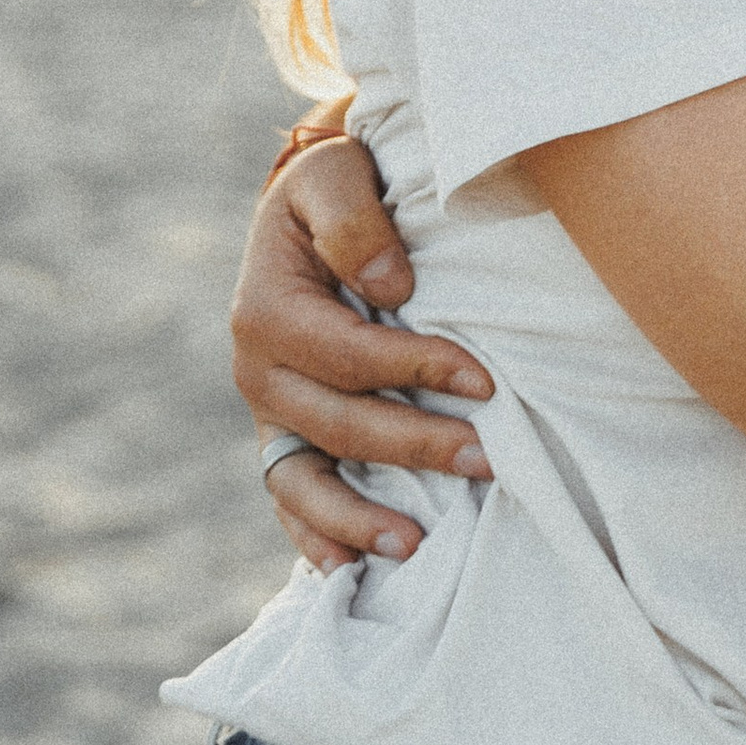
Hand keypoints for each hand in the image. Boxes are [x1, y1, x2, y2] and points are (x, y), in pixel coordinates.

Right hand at [231, 135, 493, 572]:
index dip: (418, 369)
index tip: (486, 383)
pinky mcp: (284, 433)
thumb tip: (391, 286)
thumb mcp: (335, 174)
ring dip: (357, 517)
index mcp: (267, 308)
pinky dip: (315, 536)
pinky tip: (351, 570)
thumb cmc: (334, 186)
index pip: (349, 354)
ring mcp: (268, 410)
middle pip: (338, 423)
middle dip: (415, 445)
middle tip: (488, 459)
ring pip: (303, 479)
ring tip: (415, 547)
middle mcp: (257, 369)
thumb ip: (354, 222)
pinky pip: (290, 497)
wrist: (311, 207)